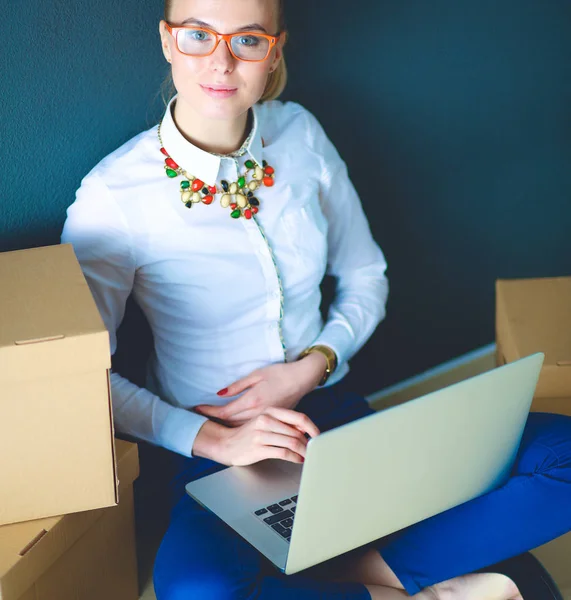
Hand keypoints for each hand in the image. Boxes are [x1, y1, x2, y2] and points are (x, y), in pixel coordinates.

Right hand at [192, 406, 320, 465]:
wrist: (225, 443)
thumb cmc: (248, 434)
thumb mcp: (264, 421)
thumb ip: (282, 423)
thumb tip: (304, 430)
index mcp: (270, 411)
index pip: (298, 417)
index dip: (312, 427)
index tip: (319, 436)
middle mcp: (266, 420)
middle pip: (297, 432)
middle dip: (308, 443)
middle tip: (314, 449)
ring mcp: (261, 434)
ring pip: (292, 442)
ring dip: (303, 452)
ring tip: (307, 456)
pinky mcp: (258, 448)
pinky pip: (283, 453)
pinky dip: (294, 458)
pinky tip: (298, 460)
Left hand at [194, 353, 326, 426]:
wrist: (302, 379)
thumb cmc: (280, 373)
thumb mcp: (256, 375)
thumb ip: (237, 386)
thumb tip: (220, 394)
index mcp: (252, 400)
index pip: (225, 411)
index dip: (209, 412)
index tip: (198, 409)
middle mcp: (258, 412)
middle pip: (230, 422)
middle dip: (213, 420)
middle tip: (200, 418)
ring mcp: (265, 418)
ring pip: (240, 427)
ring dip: (225, 426)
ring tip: (212, 424)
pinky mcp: (272, 420)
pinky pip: (251, 427)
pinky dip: (239, 427)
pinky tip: (232, 426)